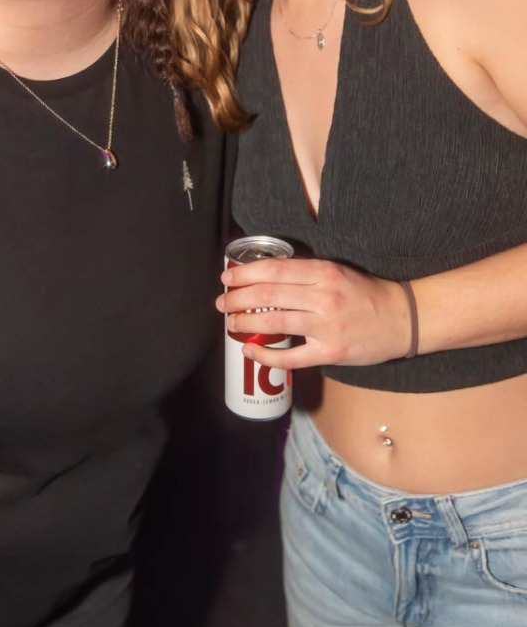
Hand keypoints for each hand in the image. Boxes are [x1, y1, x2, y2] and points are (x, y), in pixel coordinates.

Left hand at [216, 256, 412, 368]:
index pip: (275, 269)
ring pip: (274, 322)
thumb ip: (306, 273)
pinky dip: (265, 355)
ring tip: (231, 322)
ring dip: (245, 323)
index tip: (227, 278)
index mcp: (324, 272)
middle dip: (237, 298)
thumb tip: (266, 277)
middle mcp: (323, 297)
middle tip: (222, 302)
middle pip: (268, 295)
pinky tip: (250, 351)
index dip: (245, 274)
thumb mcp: (338, 272)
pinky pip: (290, 357)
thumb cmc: (366, 294)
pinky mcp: (330, 352)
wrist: (403, 319)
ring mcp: (327, 326)